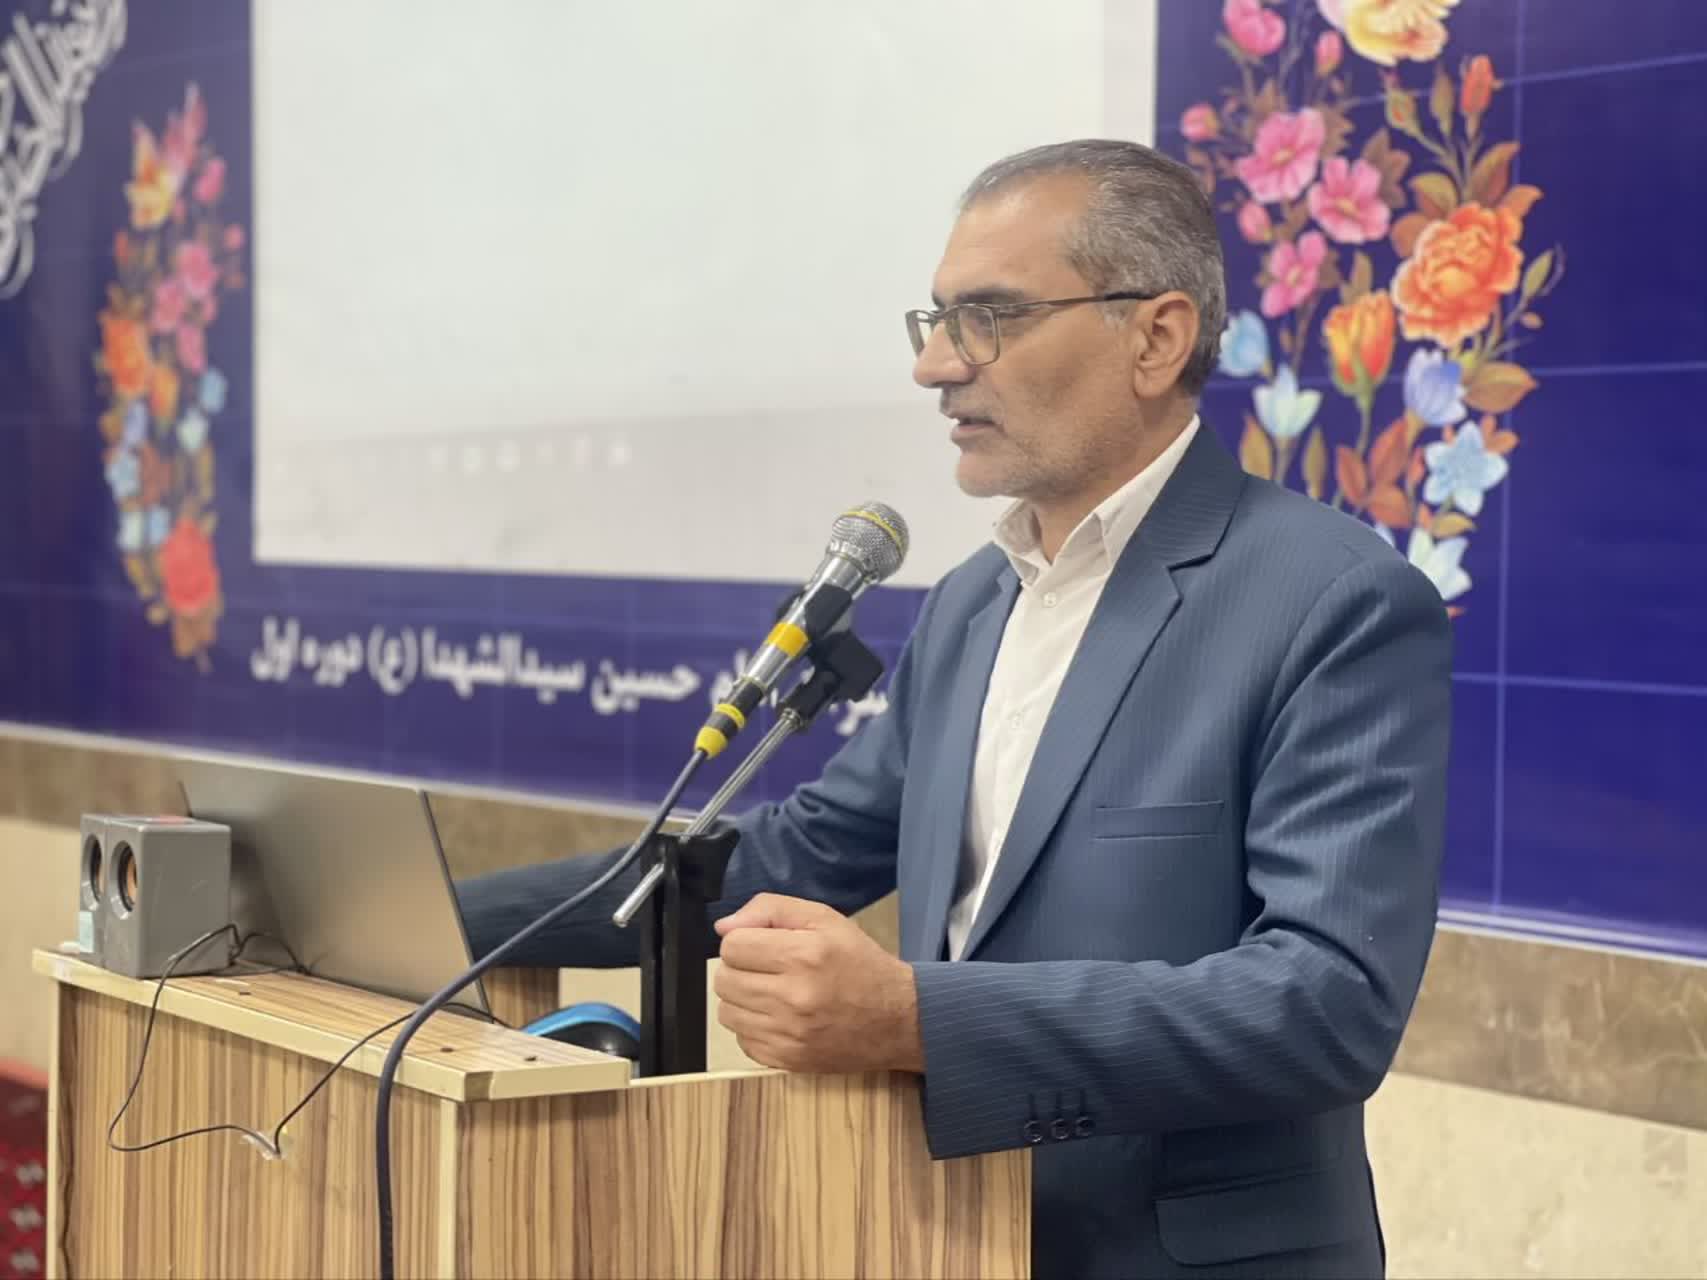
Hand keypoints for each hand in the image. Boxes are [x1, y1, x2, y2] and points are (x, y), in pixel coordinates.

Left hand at [712, 894, 924, 1074]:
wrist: (899, 1020)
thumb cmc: (860, 962)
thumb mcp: (825, 919)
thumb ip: (771, 910)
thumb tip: (723, 928)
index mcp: (803, 955)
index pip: (732, 946)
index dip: (744, 941)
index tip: (765, 945)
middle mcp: (793, 997)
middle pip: (724, 980)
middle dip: (740, 969)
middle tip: (769, 969)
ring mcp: (789, 1035)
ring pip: (727, 1012)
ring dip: (743, 999)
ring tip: (773, 993)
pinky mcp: (787, 1061)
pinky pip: (742, 1042)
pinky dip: (754, 1028)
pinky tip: (779, 1018)